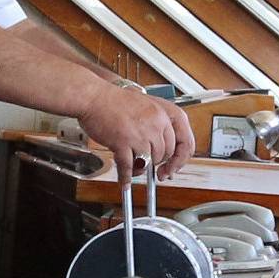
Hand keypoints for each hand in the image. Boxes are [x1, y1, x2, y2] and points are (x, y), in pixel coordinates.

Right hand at [76, 82, 196, 179]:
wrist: (94, 97)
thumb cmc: (115, 101)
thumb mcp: (147, 106)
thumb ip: (157, 125)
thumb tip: (162, 148)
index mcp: (165, 113)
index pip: (185, 141)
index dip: (180, 159)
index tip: (174, 166)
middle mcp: (156, 123)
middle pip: (166, 154)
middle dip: (158, 164)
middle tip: (152, 170)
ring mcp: (140, 133)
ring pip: (149, 162)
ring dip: (141, 168)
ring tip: (134, 168)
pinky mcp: (123, 142)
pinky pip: (129, 166)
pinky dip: (126, 176)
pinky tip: (125, 180)